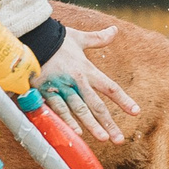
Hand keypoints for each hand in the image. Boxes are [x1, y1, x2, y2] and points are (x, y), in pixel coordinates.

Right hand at [37, 25, 139, 143]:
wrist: (32, 36)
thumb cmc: (55, 38)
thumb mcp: (79, 38)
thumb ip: (98, 38)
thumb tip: (114, 30)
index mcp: (86, 69)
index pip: (110, 87)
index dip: (123, 100)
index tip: (136, 112)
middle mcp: (77, 80)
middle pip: (96, 104)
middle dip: (108, 122)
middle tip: (119, 139)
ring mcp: (61, 87)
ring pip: (79, 109)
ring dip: (91, 125)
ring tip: (103, 138)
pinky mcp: (46, 91)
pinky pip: (58, 109)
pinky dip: (66, 121)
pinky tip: (74, 133)